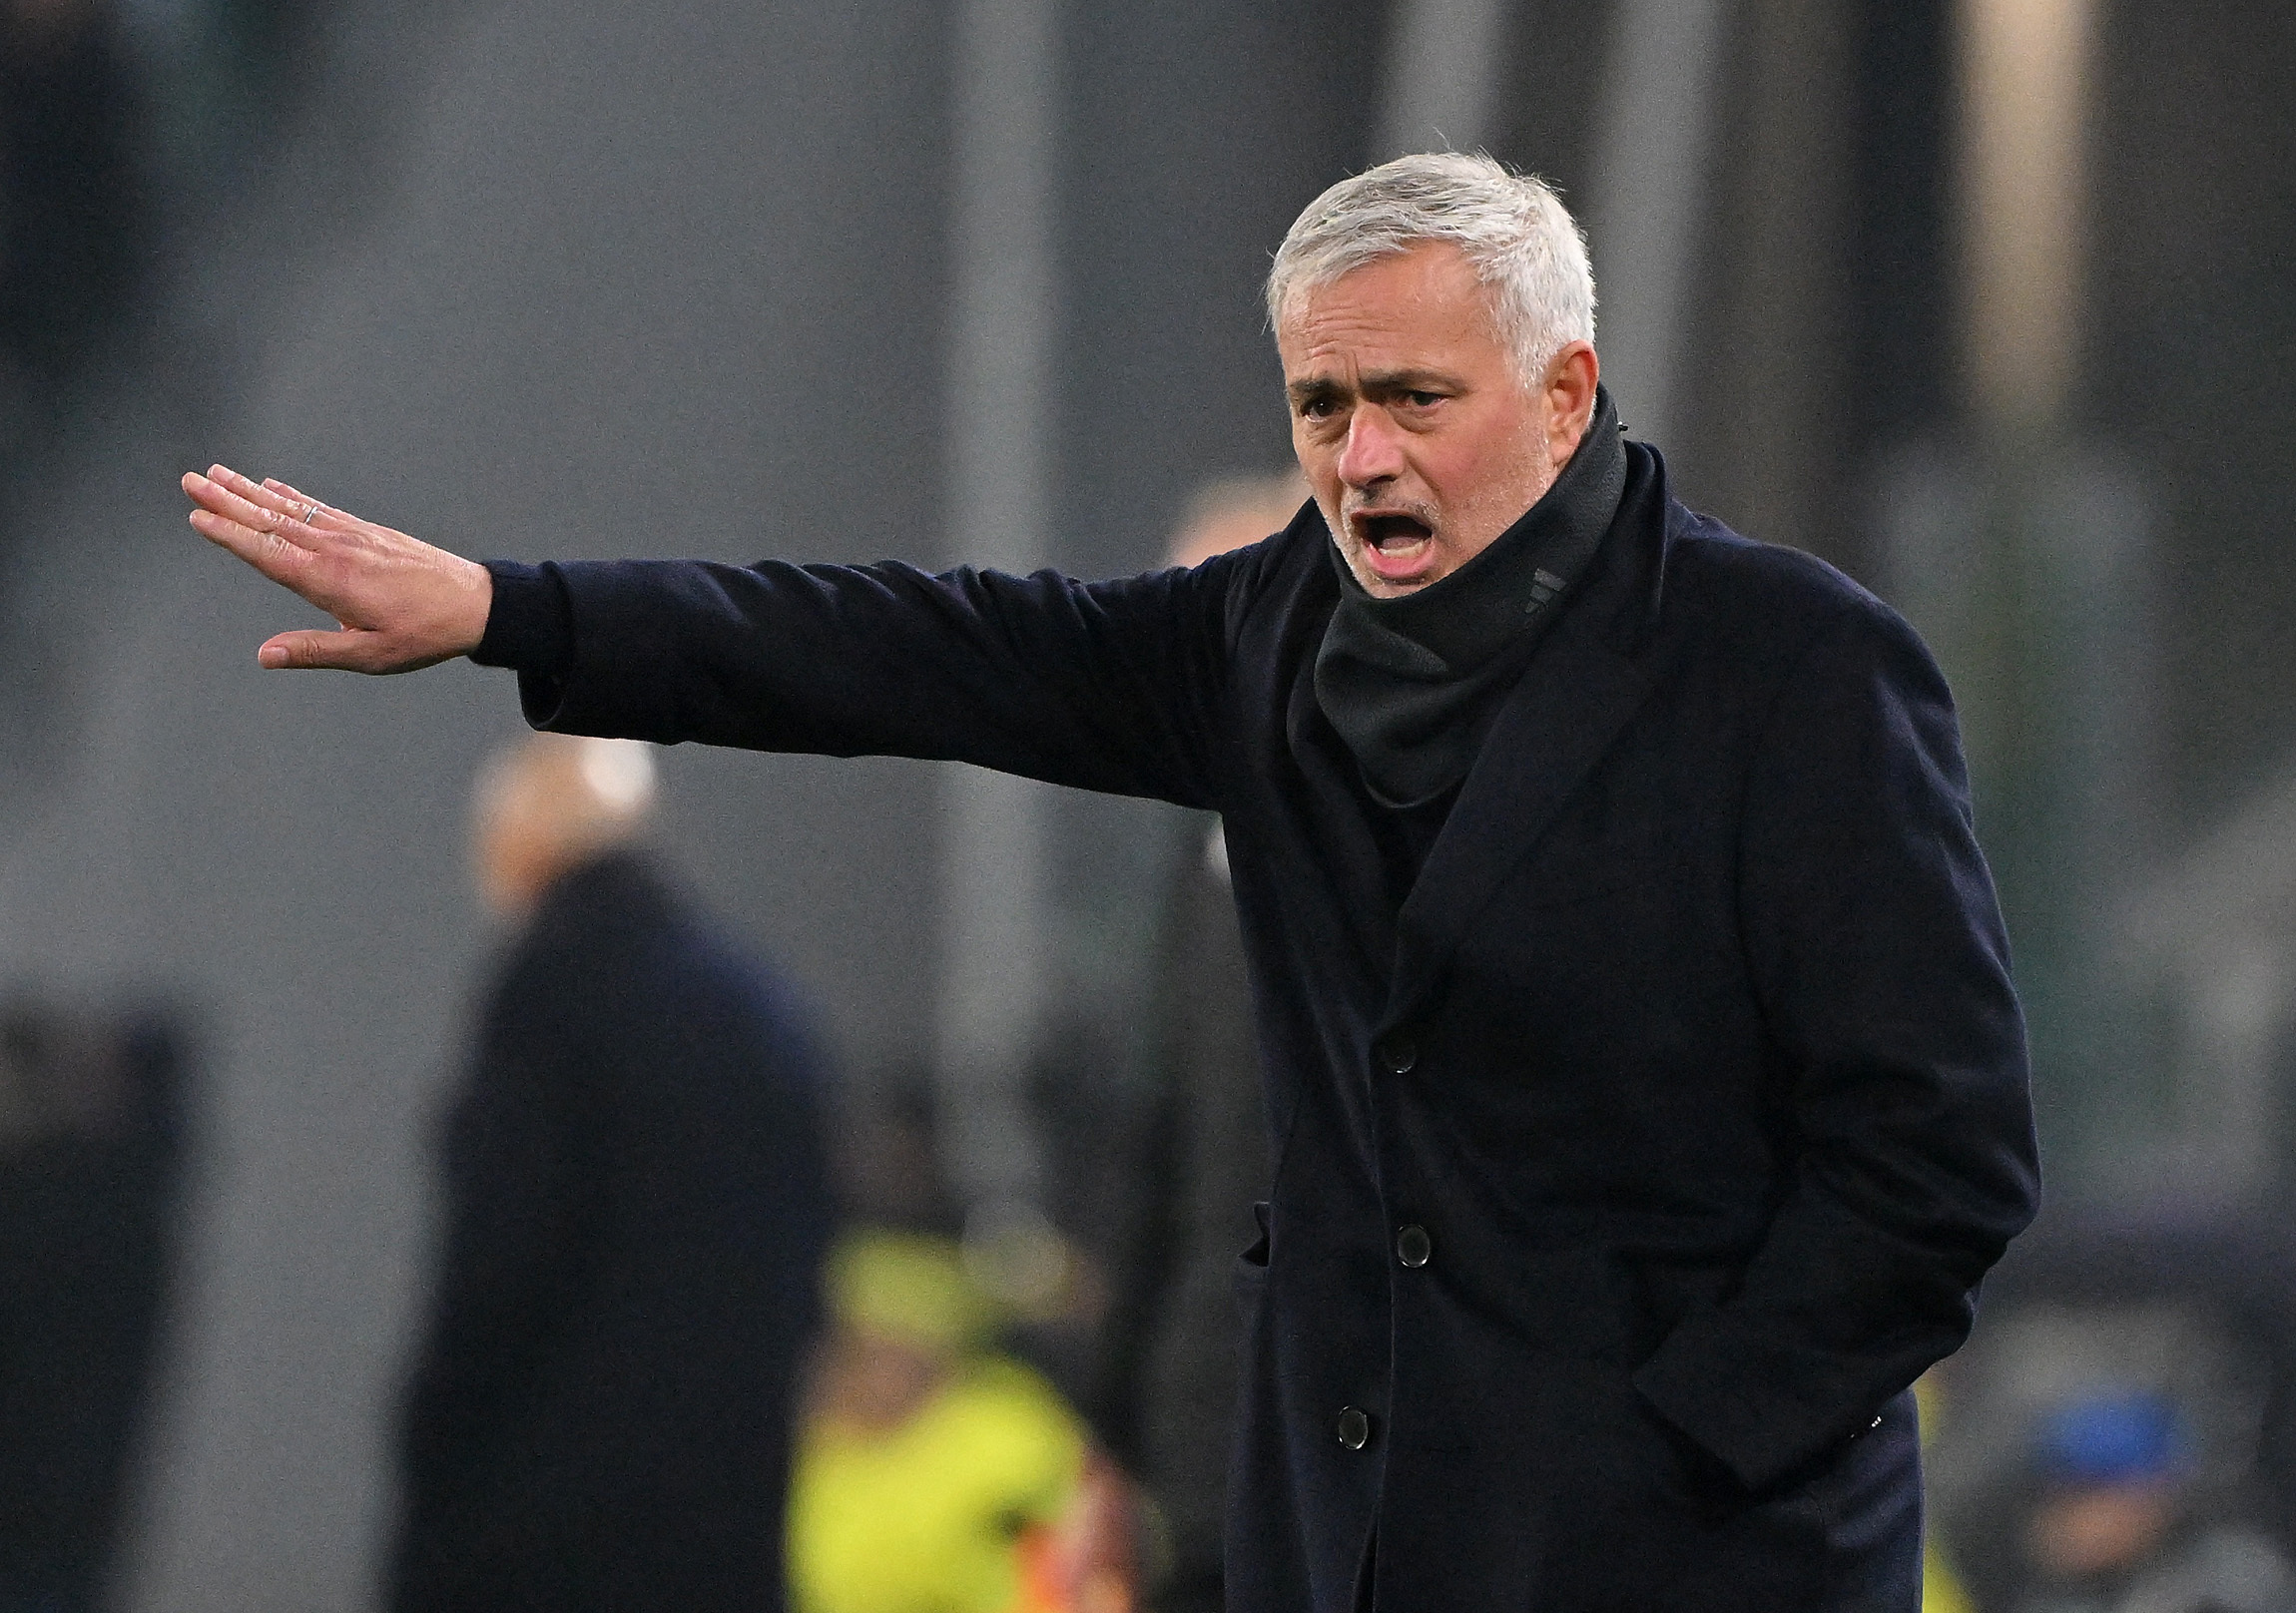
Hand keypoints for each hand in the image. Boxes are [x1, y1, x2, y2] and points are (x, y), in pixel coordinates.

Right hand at [182, 465, 493, 671]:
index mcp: (329, 581)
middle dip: (228, 502)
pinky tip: (272, 486)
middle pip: (271, 522)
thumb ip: (315, 651)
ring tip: (218, 474)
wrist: (475, 604)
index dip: (229, 534)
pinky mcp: (367, 532)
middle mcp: (335, 550)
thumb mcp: (371, 655)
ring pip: (291, 509)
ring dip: (251, 492)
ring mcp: (351, 536)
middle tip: (190, 480)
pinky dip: (291, 495)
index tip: (197, 516)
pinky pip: (320, 508)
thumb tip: (265, 655)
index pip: (267, 553)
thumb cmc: (424, 635)